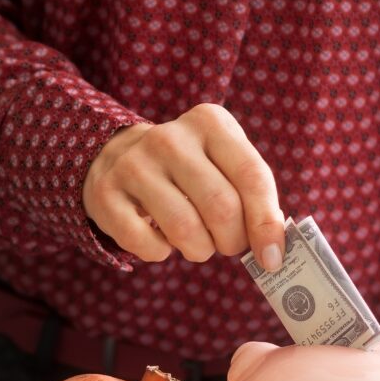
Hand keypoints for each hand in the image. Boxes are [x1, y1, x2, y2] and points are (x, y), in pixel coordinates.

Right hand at [83, 104, 285, 268]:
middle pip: (221, 207)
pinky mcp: (106, 193)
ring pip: (185, 229)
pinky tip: (161, 240)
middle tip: (228, 245)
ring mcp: (133, 163)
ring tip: (197, 244)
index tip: (272, 257)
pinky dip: (161, 253)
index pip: (252, 176)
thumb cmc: (189, 169)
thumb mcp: (223, 162)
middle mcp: (170, 138)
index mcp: (209, 123)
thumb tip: (274, 245)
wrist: (120, 155)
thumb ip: (253, 195)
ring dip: (199, 250)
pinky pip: (146, 243)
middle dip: (232, 241)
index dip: (266, 223)